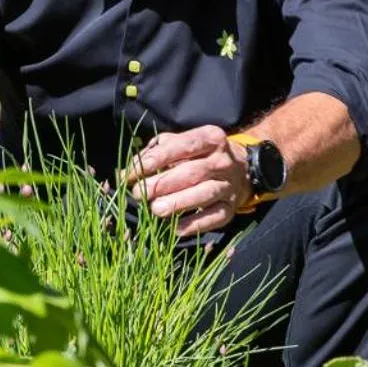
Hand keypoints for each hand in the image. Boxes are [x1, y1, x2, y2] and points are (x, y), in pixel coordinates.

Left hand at [122, 126, 250, 236]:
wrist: (241, 170)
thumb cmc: (199, 155)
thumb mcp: (180, 144)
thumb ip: (153, 153)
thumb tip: (126, 173)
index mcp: (210, 138)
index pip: (182, 146)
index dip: (156, 159)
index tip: (133, 173)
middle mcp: (223, 161)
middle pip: (192, 172)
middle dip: (162, 184)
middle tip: (139, 194)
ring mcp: (229, 185)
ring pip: (204, 194)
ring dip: (178, 203)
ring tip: (155, 210)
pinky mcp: (231, 208)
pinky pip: (214, 217)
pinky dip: (194, 224)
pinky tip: (174, 228)